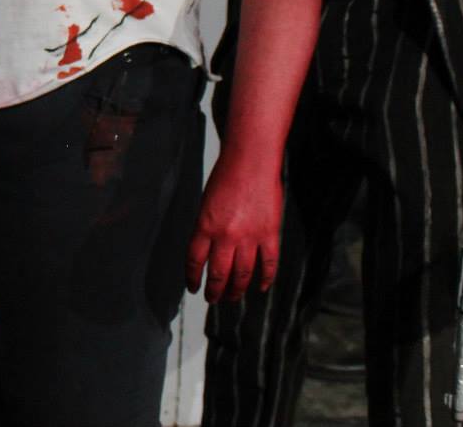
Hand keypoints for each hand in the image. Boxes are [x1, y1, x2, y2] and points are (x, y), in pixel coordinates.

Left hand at [187, 153, 282, 301]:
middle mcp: (226, 236)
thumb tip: (208, 251)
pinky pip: (268, 263)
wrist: (250, 162)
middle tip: (213, 299)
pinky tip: (261, 287)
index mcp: (205, 226)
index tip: (193, 287)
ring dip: (237, 289)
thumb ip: (207, 228)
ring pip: (243, 274)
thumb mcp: (206, 203)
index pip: (195, 261)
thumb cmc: (226, 177)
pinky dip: (265, 278)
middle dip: (215, 290)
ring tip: (233, 297)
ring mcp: (249, 237)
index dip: (193, 277)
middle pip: (219, 273)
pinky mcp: (269, 234)